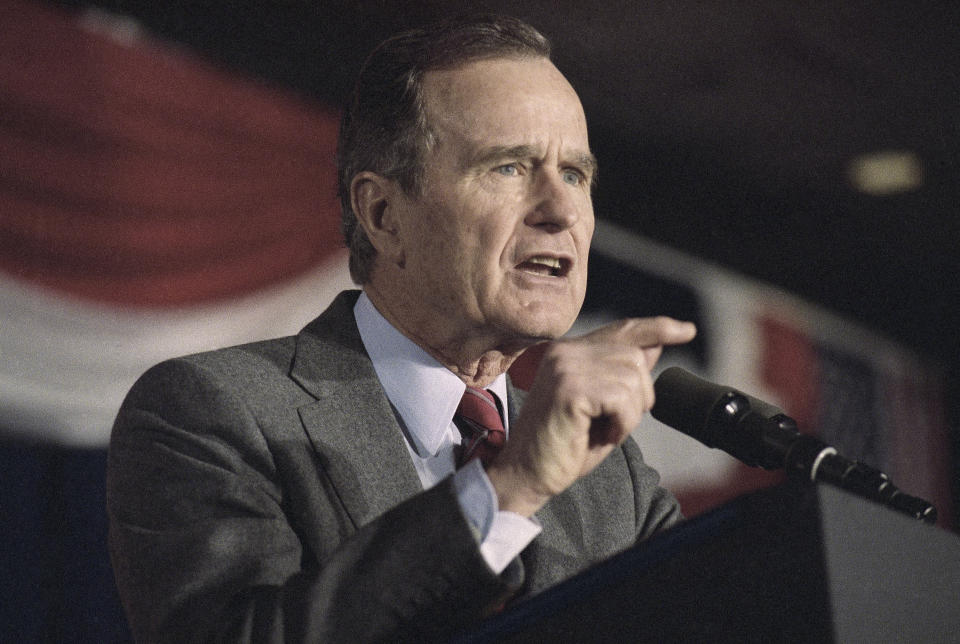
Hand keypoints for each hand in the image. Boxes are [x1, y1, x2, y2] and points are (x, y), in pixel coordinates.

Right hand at [486, 317, 695, 516]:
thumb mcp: (602, 407)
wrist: (525, 474)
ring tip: (601, 430)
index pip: (623, 330)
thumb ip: (622, 375)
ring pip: (632, 379)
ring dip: (628, 414)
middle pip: (635, 358)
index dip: (658, 328)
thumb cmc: (563, 446)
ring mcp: (565, 366)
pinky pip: (622, 399)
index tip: (686, 331)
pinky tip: (600, 434)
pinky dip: (621, 423)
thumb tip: (655, 347)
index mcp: (570, 351)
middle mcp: (565, 351)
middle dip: (638, 396)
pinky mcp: (569, 388)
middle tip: (612, 424)